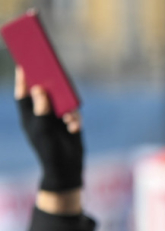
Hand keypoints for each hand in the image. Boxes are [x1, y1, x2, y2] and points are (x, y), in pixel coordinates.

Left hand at [15, 66, 83, 193]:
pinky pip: (74, 113)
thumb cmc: (48, 149)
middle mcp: (43, 113)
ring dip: (66, 108)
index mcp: (29, 115)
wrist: (65, 167)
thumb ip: (40, 109)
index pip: (24, 94)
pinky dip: (73, 119)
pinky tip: (71, 127)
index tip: (23, 63)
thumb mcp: (41, 129)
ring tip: (66, 113)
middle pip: (45, 92)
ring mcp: (57, 117)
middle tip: (50, 68)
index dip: (23, 79)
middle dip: (49, 82)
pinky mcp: (71, 121)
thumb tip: (39, 88)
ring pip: (63, 101)